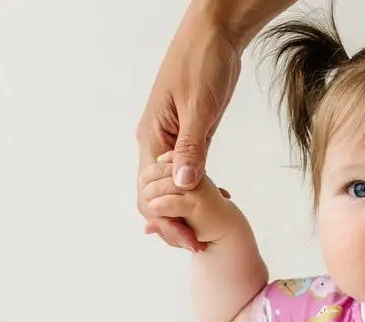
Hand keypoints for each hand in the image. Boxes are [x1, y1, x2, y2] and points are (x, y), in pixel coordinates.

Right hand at [136, 7, 242, 250]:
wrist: (216, 34)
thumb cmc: (203, 62)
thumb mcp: (199, 107)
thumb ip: (192, 148)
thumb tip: (183, 185)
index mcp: (151, 137)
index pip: (148, 193)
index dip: (165, 221)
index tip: (188, 240)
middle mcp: (156, 141)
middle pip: (155, 195)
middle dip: (173, 222)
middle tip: (197, 244)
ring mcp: (171, 140)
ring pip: (171, 186)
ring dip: (185, 210)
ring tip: (204, 232)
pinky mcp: (188, 135)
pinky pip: (187, 172)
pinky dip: (196, 191)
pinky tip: (217, 201)